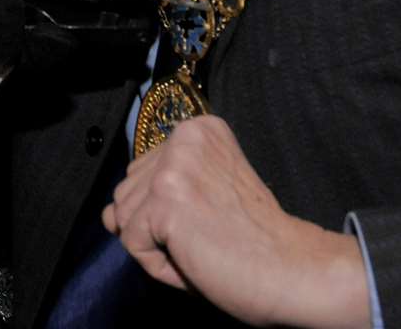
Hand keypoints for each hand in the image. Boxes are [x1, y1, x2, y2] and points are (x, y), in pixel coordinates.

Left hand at [104, 115, 369, 327]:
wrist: (294, 270)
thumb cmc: (255, 241)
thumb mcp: (201, 200)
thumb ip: (152, 197)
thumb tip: (106, 216)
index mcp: (198, 130)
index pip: (143, 174)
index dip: (170, 211)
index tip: (212, 219)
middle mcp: (184, 137)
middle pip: (127, 192)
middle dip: (157, 227)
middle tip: (208, 236)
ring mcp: (173, 167)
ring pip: (123, 218)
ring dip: (158, 246)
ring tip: (202, 246)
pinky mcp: (165, 200)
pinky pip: (132, 243)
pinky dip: (158, 265)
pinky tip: (195, 259)